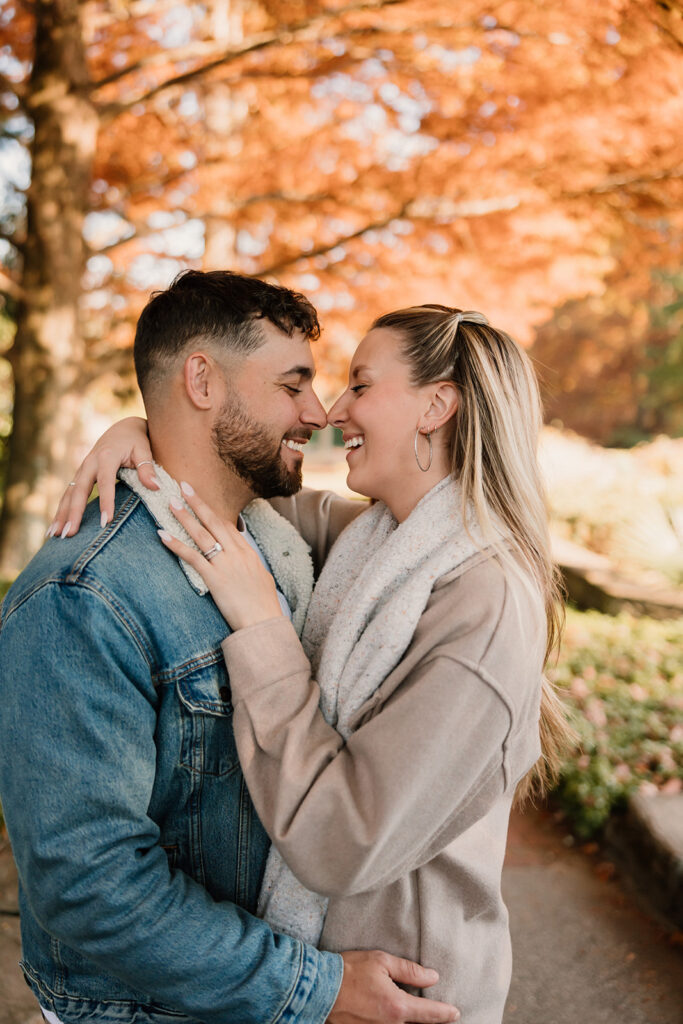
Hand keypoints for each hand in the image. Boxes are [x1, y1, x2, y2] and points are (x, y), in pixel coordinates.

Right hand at [49, 417, 156, 537]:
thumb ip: (147, 468)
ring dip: (61, 515)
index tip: (105, 522)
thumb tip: (156, 487)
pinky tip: (55, 528)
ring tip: (55, 535)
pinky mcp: (80, 475)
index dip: (105, 502)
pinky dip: (61, 511)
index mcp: (107, 456)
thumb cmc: (136, 440)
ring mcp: (82, 469)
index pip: (105, 482)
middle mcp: (90, 462)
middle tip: (70, 534)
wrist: (123, 428)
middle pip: (79, 490)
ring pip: (69, 494)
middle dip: (74, 513)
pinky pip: (68, 495)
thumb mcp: (144, 450)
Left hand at [159, 482, 283, 630]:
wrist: (264, 623)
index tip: (199, 498)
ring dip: (185, 517)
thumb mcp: (261, 579)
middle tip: (182, 486)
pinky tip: (163, 535)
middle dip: (197, 502)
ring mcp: (225, 565)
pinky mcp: (215, 579)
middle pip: (214, 522)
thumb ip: (251, 566)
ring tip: (171, 502)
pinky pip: (192, 558)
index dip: (211, 510)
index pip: (227, 525)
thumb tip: (247, 561)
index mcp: (248, 553)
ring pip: (202, 535)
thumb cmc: (264, 605)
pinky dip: (176, 545)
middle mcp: (237, 554)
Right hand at [328, 951, 458, 1023]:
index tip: (455, 1013)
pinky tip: (396, 1013)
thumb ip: (409, 971)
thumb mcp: (382, 962)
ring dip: (412, 1020)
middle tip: (442, 1014)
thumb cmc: (350, 971)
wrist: (320, 988)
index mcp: (397, 1006)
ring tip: (420, 1013)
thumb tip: (432, 978)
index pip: (429, 1013)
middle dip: (430, 1020)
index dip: (445, 1013)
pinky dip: (396, 1022)